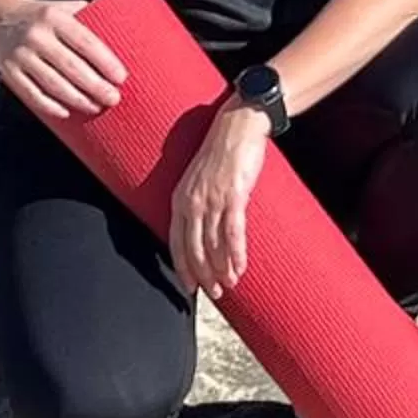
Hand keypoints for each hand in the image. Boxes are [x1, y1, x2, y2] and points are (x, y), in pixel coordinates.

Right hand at [0, 0, 123, 121]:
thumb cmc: (43, 16)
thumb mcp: (65, 8)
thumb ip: (91, 19)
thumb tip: (127, 36)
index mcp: (55, 17)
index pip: (86, 42)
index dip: (105, 62)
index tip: (121, 77)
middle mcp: (36, 35)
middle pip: (71, 67)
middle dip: (95, 86)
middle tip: (114, 98)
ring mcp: (20, 54)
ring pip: (52, 83)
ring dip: (76, 99)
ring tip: (95, 107)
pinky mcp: (8, 70)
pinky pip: (30, 93)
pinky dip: (49, 105)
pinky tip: (66, 112)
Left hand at [170, 101, 270, 298]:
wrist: (239, 125)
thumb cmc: (223, 150)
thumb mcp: (200, 178)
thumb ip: (198, 201)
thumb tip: (205, 227)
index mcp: (180, 199)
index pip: (177, 243)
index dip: (183, 267)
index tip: (191, 286)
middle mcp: (192, 201)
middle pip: (194, 249)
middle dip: (204, 275)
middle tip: (214, 293)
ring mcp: (211, 199)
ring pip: (213, 245)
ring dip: (221, 269)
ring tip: (229, 285)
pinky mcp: (233, 195)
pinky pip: (232, 232)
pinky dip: (235, 253)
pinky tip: (240, 267)